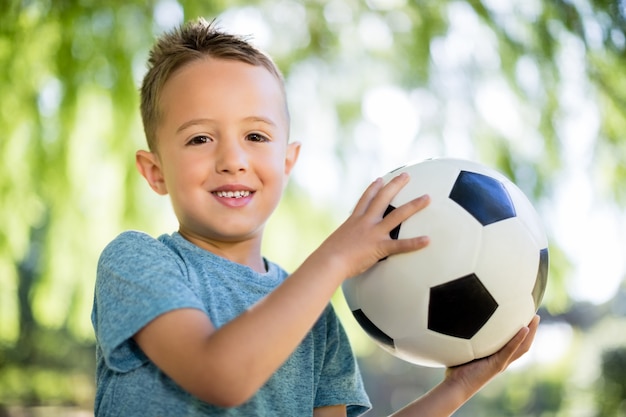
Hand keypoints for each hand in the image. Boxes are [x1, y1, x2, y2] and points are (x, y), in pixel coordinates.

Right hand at [314, 173, 429, 279]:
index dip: (373, 188)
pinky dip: (415, 243)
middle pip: (383, 198)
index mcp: (354, 220)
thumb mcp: (335, 243)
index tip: (380, 179)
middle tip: (406, 176)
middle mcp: (366, 222)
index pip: (365, 199)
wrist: (328, 261)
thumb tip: (341, 248)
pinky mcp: (379, 247)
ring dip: (414, 205)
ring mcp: (373, 233)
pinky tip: (428, 240)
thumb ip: (344, 242)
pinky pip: (400, 245)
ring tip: (427, 198)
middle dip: (395, 185)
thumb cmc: (327, 257)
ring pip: (397, 215)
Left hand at [444, 315, 539, 396]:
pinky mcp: (497, 365)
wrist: (456, 386)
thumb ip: (466, 337)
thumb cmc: (456, 369)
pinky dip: (518, 339)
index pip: (514, 343)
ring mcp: (501, 363)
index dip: (521, 332)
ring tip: (535, 318)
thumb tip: (458, 318)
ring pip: (521, 347)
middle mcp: (502, 360)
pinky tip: (524, 328)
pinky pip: (509, 350)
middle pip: (523, 344)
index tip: (524, 316)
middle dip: (531, 330)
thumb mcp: (464, 349)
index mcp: (497, 357)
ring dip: (530, 332)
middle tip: (535, 314)